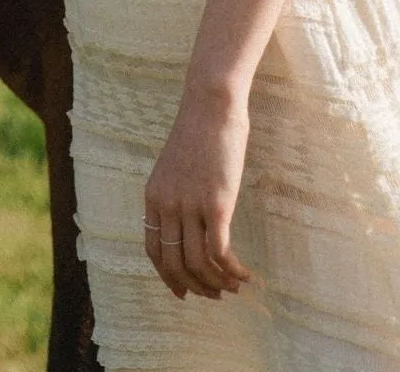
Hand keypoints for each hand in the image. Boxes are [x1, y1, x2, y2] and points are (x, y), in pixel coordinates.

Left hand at [143, 90, 253, 300]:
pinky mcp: (217, 204)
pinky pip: (220, 253)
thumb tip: (188, 222)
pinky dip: (232, 271)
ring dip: (217, 283)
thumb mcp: (176, 166)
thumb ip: (176, 194)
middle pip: (175, 264)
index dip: (168, 277)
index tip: (184, 292)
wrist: (211, 105)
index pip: (153, 250)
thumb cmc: (199, 132)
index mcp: (154, 196)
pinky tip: (245, 275)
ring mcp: (190, 205)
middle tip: (215, 295)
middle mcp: (168, 204)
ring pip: (198, 264)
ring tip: (234, 286)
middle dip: (195, 287)